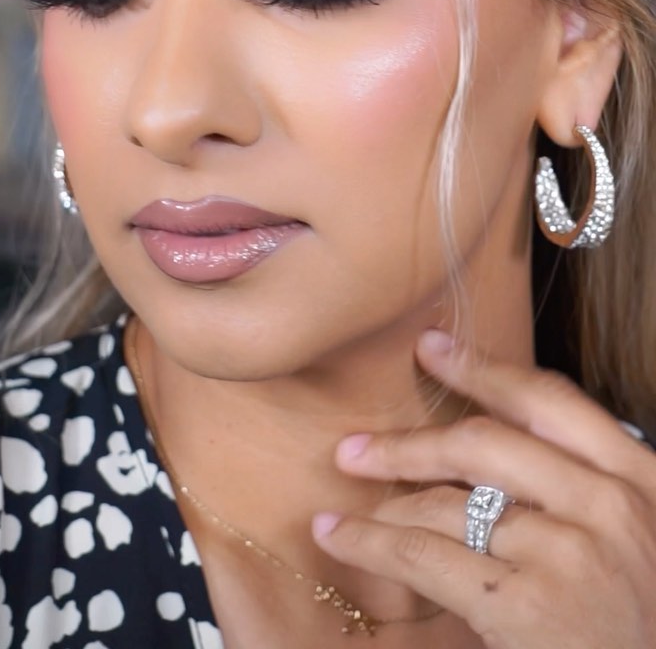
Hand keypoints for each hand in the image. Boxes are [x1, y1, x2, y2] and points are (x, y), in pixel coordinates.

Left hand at [312, 331, 655, 646]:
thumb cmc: (643, 617)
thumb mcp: (639, 534)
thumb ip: (585, 485)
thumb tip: (493, 442)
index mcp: (638, 476)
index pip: (548, 401)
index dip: (482, 368)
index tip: (430, 347)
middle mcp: (606, 505)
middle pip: (484, 446)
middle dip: (410, 443)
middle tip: (357, 444)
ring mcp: (566, 554)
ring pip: (446, 504)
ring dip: (386, 500)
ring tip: (345, 499)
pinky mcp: (527, 607)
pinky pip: (427, 557)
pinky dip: (371, 543)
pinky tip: (339, 537)